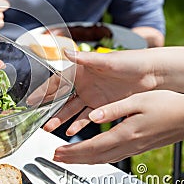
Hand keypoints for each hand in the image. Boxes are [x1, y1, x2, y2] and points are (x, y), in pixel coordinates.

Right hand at [43, 49, 157, 134]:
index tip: (31, 99)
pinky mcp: (102, 106)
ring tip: (50, 127)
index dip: (44, 90)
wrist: (152, 74)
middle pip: (62, 98)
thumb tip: (65, 51)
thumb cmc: (129, 61)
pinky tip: (71, 132)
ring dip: (61, 118)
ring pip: (72, 109)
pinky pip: (87, 117)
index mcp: (81, 70)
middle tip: (38, 117)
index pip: (57, 81)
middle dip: (49, 108)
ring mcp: (92, 96)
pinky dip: (79, 124)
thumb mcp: (105, 60)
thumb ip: (84, 59)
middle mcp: (83, 83)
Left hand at [52, 90, 183, 163]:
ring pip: (102, 159)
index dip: (72, 151)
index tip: (57, 152)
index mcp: (125, 133)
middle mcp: (127, 145)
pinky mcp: (136, 147)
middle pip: (94, 157)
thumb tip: (93, 115)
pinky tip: (92, 154)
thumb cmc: (167, 105)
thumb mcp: (137, 101)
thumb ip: (112, 109)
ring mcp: (133, 148)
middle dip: (72, 159)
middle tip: (56, 158)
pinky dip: (96, 157)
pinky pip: (111, 155)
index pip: (91, 147)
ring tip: (68, 158)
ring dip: (83, 160)